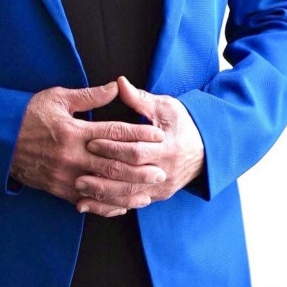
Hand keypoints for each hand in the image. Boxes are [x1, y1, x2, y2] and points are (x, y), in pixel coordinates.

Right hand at [9, 80, 166, 217]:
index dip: (138, 134)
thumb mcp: (58, 98)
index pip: (114, 133)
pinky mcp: (58, 189)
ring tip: (147, 193)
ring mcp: (65, 176)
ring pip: (102, 188)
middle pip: (113, 165)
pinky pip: (86, 201)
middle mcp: (72, 156)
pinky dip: (105, 206)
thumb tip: (116, 87)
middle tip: (161, 171)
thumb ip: (89, 96)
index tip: (158, 135)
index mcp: (74, 131)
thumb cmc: (28, 114)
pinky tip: (121, 206)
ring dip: (127, 192)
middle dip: (139, 169)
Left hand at [78, 74, 205, 205]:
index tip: (91, 142)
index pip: (136, 150)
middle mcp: (166, 171)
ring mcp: (162, 187)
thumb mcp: (165, 107)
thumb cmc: (182, 124)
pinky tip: (93, 204)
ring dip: (104, 194)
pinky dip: (112, 204)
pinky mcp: (158, 196)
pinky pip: (133, 203)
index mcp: (168, 147)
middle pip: (131, 177)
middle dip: (103, 174)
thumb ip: (140, 99)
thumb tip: (119, 82)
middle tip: (79, 170)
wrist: (206, 149)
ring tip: (80, 189)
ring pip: (130, 195)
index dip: (113, 147)